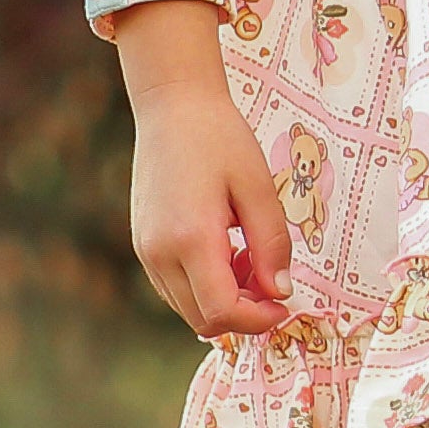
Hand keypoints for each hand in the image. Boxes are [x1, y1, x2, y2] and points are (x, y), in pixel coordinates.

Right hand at [112, 1, 292, 339]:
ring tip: (250, 258)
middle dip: (244, 314)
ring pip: (187, 308)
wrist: (173, 107)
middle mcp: (159, 252)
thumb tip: (281, 292)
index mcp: (191, 238)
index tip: (285, 305)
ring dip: (224, 300)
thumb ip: (273, 245)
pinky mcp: (143, 245)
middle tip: (273, 281)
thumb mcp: (259, 189)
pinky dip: (204, 286)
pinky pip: (175, 288)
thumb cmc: (221, 139)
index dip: (258, 320)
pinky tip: (226, 252)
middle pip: (203, 319)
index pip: (221, 311)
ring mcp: (146, 251)